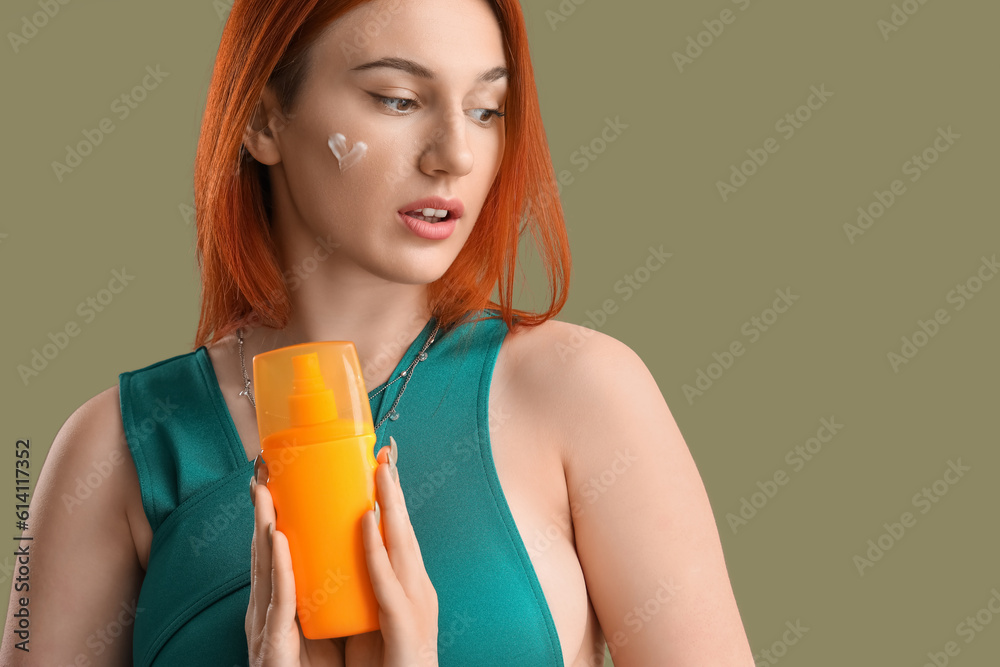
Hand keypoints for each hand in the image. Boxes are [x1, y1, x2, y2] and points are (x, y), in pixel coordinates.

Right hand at [246, 459, 345, 666]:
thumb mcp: (314, 626)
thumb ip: (320, 594)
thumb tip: (343, 558)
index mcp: (278, 605)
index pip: (275, 554)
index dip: (273, 518)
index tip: (275, 482)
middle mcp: (267, 611)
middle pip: (264, 554)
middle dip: (262, 512)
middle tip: (263, 474)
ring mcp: (266, 627)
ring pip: (265, 568)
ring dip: (264, 526)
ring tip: (266, 493)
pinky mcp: (273, 644)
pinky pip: (280, 600)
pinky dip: (279, 567)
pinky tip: (278, 539)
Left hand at [343, 436, 439, 666]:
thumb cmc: (390, 666)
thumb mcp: (374, 620)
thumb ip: (362, 592)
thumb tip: (336, 562)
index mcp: (408, 588)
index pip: (400, 536)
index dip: (392, 500)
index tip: (381, 464)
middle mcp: (418, 591)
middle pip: (405, 532)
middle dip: (394, 491)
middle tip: (382, 454)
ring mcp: (416, 606)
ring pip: (402, 545)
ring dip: (390, 505)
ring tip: (378, 472)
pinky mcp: (407, 626)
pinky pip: (387, 580)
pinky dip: (376, 548)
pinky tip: (368, 521)